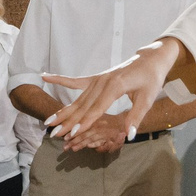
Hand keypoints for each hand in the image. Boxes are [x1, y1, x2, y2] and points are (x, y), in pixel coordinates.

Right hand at [44, 41, 180, 150]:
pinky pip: (76, 80)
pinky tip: (45, 77)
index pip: (97, 109)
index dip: (85, 123)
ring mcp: (97, 79)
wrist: (150, 60)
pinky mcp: (96, 77)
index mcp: (115, 86)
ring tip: (49, 122)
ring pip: (78, 98)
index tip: (73, 134)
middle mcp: (103, 81)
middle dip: (67, 121)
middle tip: (54, 134)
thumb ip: (136, 117)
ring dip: (63, 111)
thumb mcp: (148, 98)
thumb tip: (129, 135)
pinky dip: (60, 79)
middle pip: (83, 106)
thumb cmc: (151, 79)